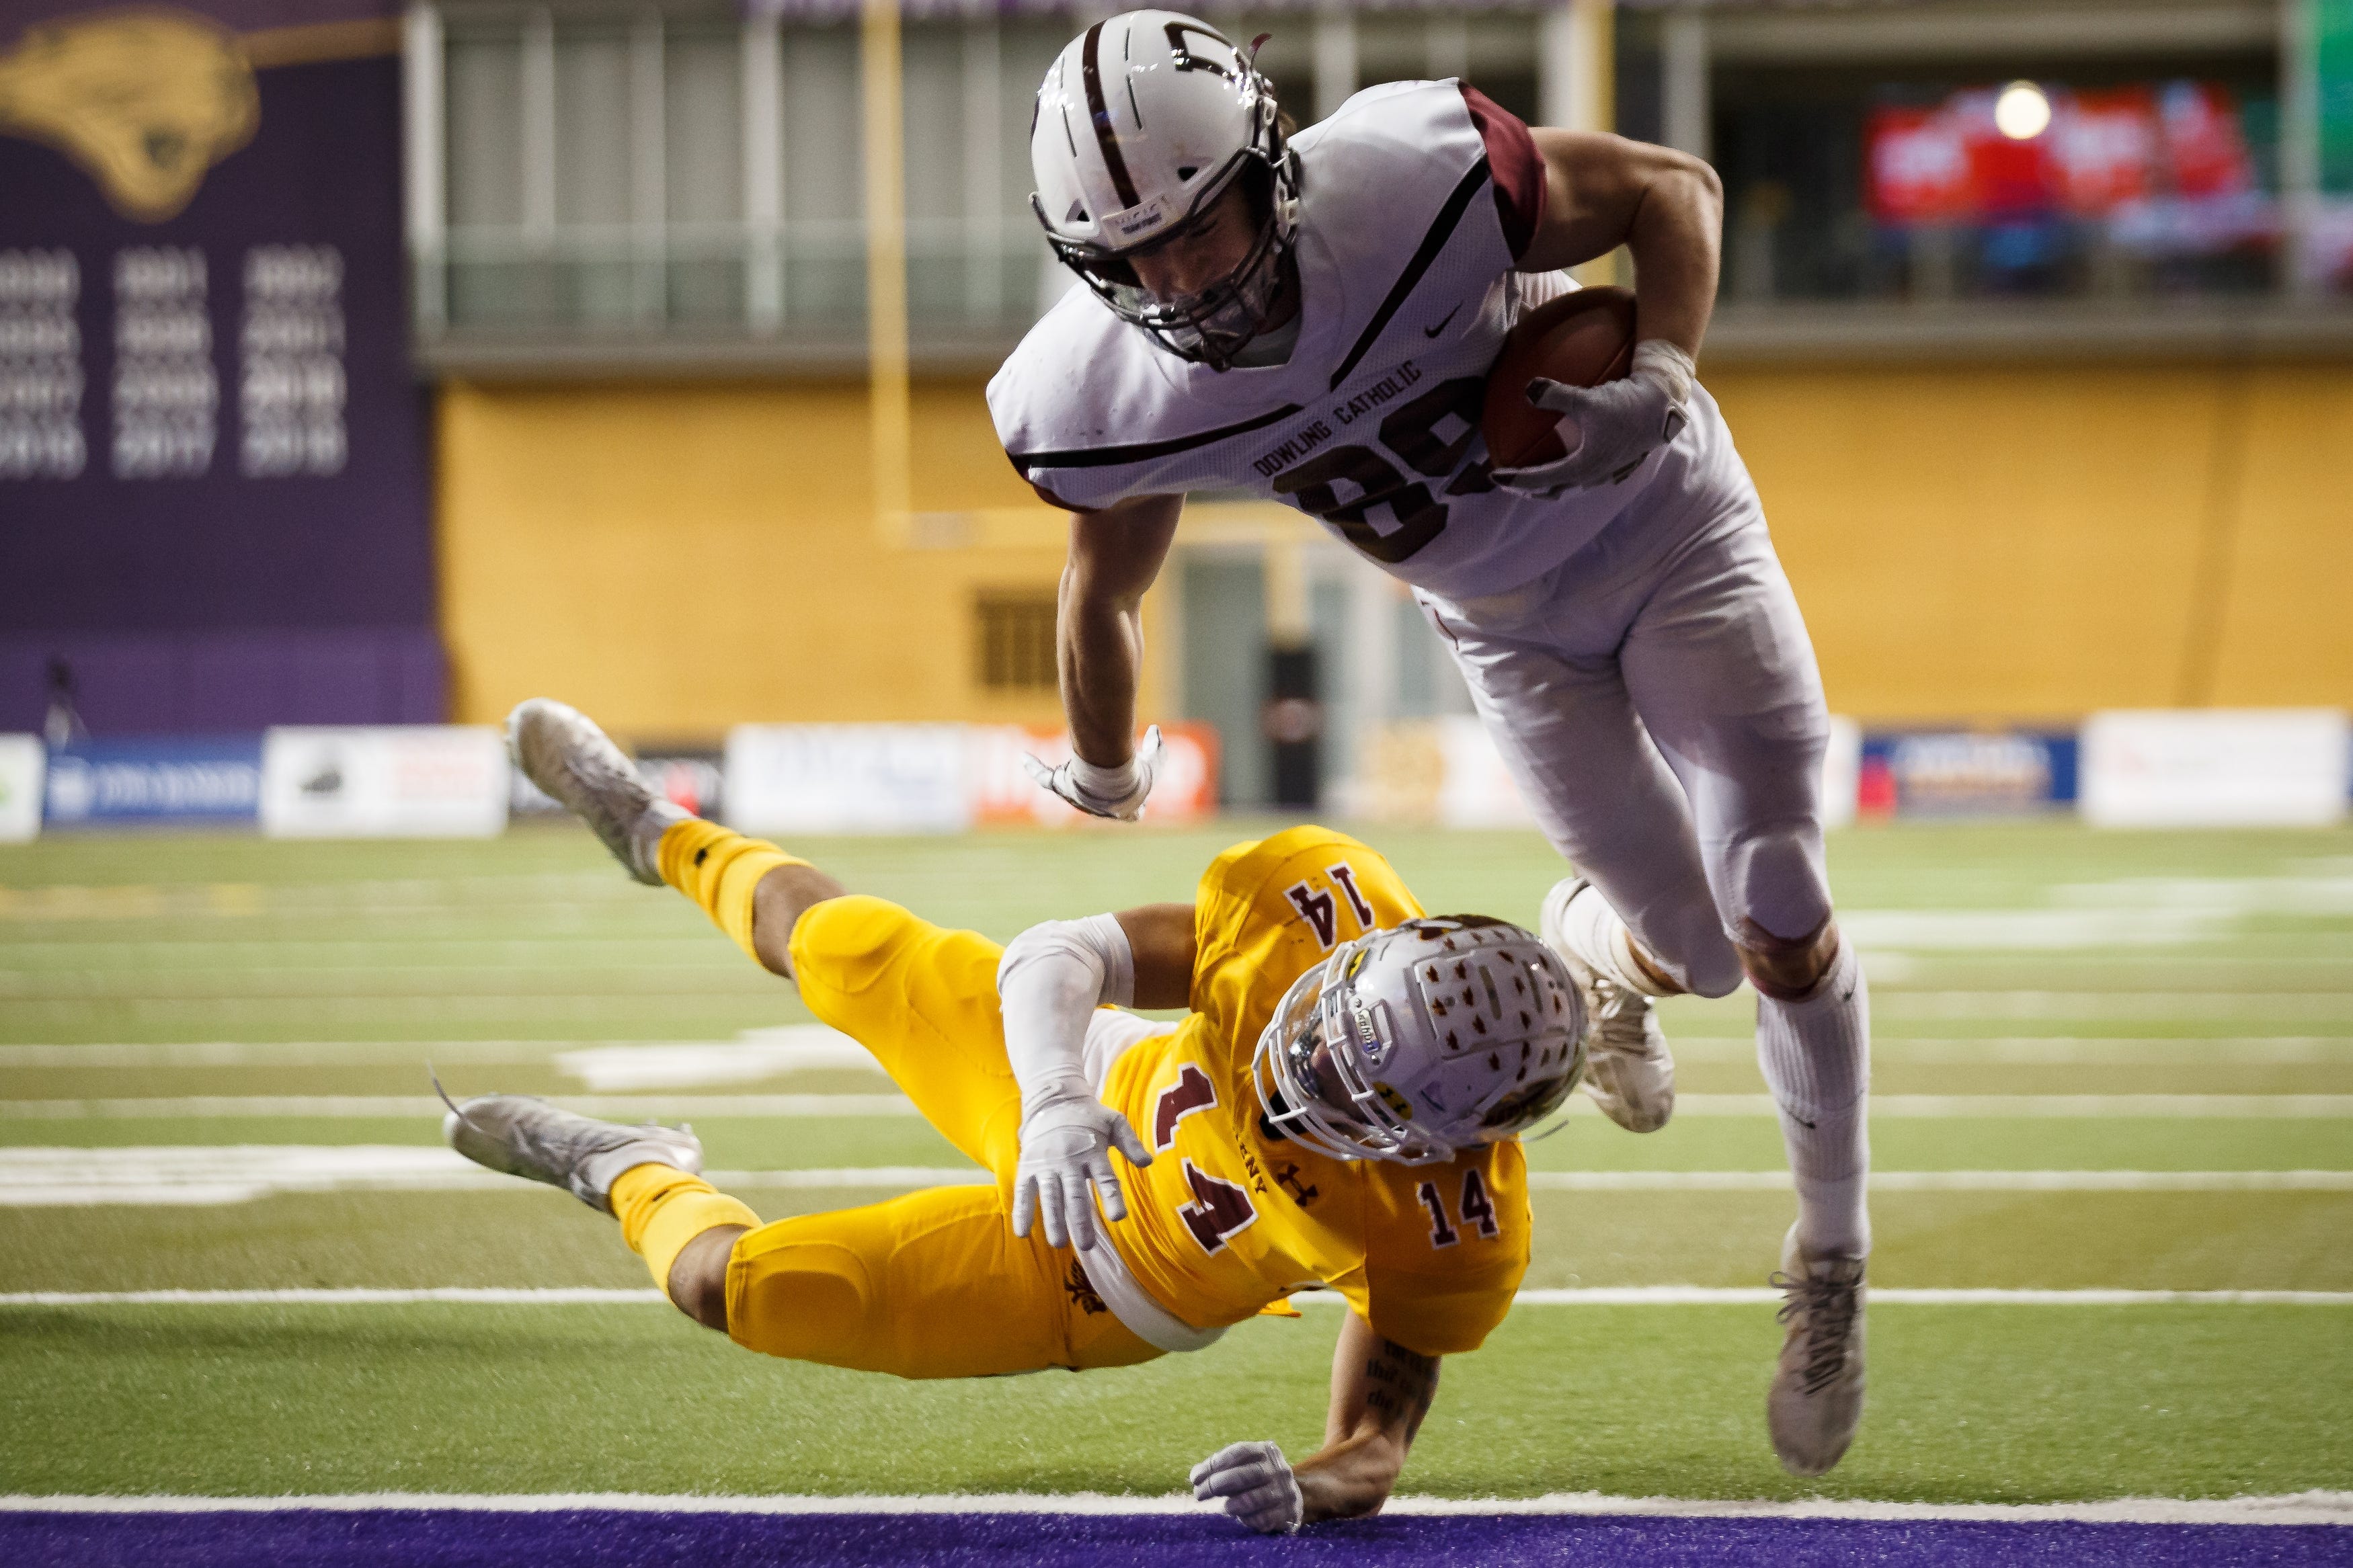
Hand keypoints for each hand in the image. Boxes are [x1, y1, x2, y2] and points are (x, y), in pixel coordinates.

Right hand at [1010, 1091, 1151, 1249]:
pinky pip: (1023, 1191)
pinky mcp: (1028, 1166)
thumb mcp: (1114, 1122)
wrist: (1053, 1100)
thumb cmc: (1088, 1117)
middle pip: (1076, 1193)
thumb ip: (1130, 1143)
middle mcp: (1069, 1159)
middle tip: (1087, 1245)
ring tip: (1058, 1243)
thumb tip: (1148, 1162)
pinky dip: (1021, 1211)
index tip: (1118, 1217)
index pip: (1105, 1178)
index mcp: (1093, 1151)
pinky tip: (1023, 1233)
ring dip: (1053, 1220)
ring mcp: (1046, 1164)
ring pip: (1050, 1196)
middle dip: (1080, 1220)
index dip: (1112, 1197)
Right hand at [1021, 726, 1163, 820]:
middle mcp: (1100, 810)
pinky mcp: (1062, 787)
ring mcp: (1078, 800)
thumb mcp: (1157, 756)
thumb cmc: (1136, 774)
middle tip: (1105, 774)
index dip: (1136, 805)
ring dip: (1072, 779)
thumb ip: (1157, 744)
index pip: (1134, 815)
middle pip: (1100, 804)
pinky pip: (1044, 778)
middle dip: (1102, 792)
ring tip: (1070, 767)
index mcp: (1126, 811)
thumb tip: (1154, 730)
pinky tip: (1025, 757)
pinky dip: (1035, 768)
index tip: (1138, 791)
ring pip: (1072, 791)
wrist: (1113, 781)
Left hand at [1191, 1440, 1302, 1534]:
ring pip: (1253, 1499)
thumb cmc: (1256, 1480)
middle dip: (1216, 1485)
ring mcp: (1284, 1491)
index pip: (1238, 1452)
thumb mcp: (1243, 1467)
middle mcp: (1277, 1469)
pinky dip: (1248, 1519)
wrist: (1291, 1499)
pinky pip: (1262, 1518)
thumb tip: (1195, 1475)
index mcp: (1266, 1451)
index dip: (1214, 1463)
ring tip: (1222, 1508)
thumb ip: (1220, 1468)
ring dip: (1232, 1504)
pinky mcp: (1286, 1513)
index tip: (1195, 1477)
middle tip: (1198, 1494)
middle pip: (1243, 1475)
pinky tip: (1241, 1517)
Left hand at [1492, 340, 1694, 492]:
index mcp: (1582, 467)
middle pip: (1556, 490)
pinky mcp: (1623, 462)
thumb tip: (1527, 389)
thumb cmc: (1627, 402)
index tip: (1494, 476)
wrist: (1666, 403)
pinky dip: (1575, 471)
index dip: (1514, 480)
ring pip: (1575, 484)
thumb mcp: (1587, 398)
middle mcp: (1595, 475)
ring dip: (1554, 482)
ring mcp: (1611, 471)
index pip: (1540, 480)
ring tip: (1540, 476)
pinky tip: (1576, 457)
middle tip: (1511, 483)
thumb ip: (1554, 394)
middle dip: (1531, 489)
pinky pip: (1591, 473)